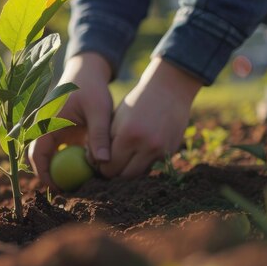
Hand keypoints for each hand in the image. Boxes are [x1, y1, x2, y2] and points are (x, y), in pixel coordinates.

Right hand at [28, 52, 113, 187]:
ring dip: (57, 171)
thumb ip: (100, 135)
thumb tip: (104, 163)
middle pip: (38, 158)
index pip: (36, 153)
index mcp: (46, 121)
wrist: (87, 72)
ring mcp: (50, 131)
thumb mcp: (99, 110)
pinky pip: (57, 152)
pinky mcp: (58, 133)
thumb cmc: (92, 88)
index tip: (58, 188)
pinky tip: (82, 172)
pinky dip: (66, 163)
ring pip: (47, 157)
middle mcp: (43, 127)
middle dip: (49, 176)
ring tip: (75, 186)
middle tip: (68, 192)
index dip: (43, 173)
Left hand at [98, 58, 202, 177]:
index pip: (109, 167)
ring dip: (129, 170)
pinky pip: (152, 166)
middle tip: (109, 164)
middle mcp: (147, 146)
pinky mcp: (171, 151)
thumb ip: (106, 141)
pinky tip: (137, 152)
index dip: (101, 167)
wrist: (169, 89)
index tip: (98, 163)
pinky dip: (143, 163)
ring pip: (139, 174)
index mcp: (128, 135)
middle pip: (124, 175)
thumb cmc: (136, 102)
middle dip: (114, 172)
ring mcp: (161, 150)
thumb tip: (96, 163)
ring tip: (122, 159)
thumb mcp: (116, 119)